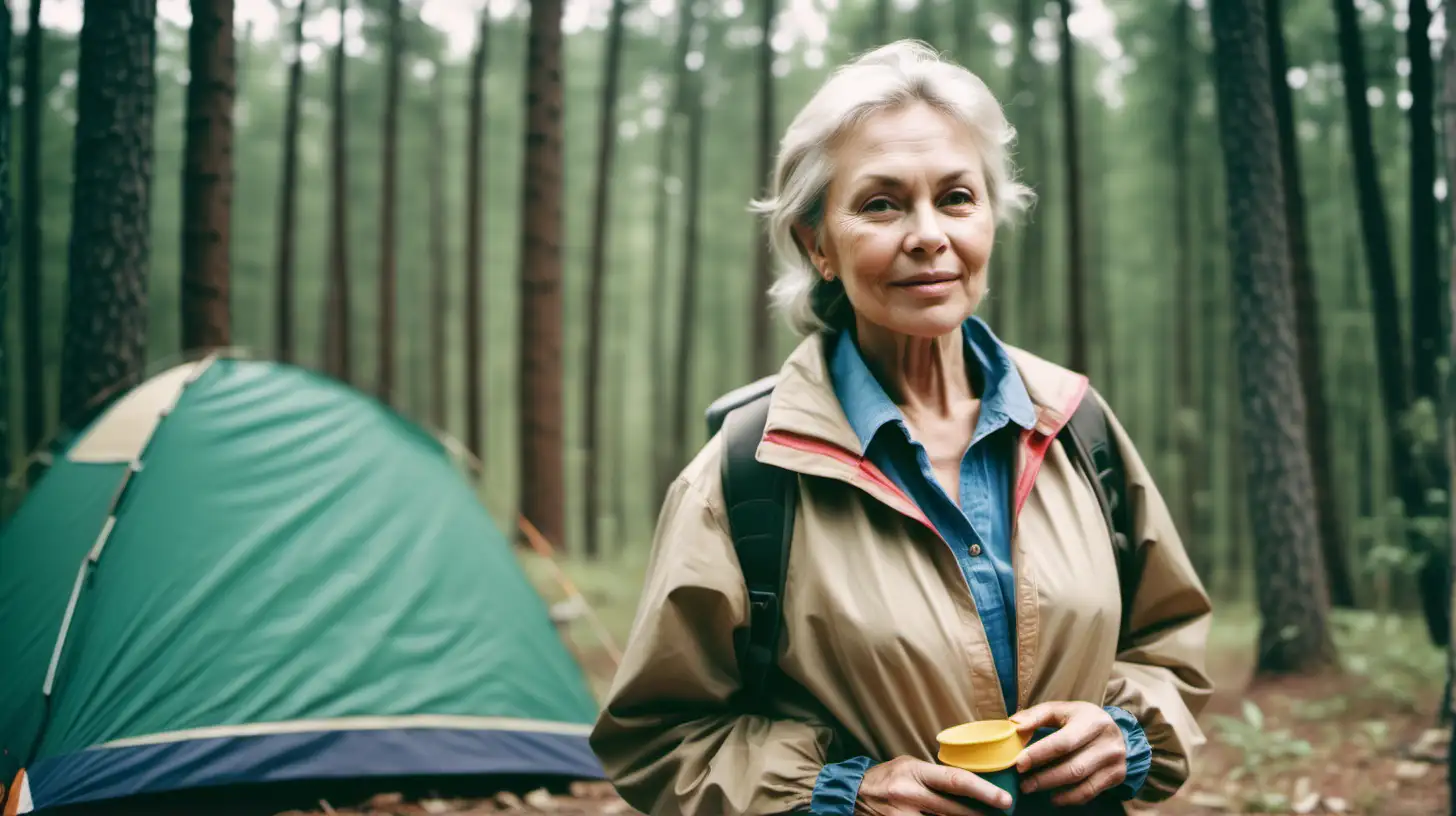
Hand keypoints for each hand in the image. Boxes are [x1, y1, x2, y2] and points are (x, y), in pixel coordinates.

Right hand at [854, 756, 1012, 815]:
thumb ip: (935, 776)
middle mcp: (909, 795)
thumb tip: (968, 785)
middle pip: (955, 811)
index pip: (956, 780)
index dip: (984, 791)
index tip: (1005, 800)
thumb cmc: (886, 777)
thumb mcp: (910, 766)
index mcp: (915, 772)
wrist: (850, 794)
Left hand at [1010, 701, 1127, 806]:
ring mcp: (1115, 760)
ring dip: (1053, 788)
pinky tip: (1054, 797)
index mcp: (1092, 720)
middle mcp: (1108, 741)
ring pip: (1080, 781)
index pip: (1063, 742)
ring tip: (1031, 788)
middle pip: (1073, 767)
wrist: (1115, 731)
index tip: (1019, 764)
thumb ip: (1036, 715)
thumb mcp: (1061, 710)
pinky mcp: (1117, 775)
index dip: (1039, 754)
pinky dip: (1070, 798)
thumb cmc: (1080, 719)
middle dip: (1044, 778)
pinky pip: (1090, 792)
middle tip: (1022, 783)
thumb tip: (1014, 726)